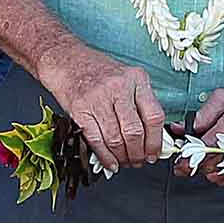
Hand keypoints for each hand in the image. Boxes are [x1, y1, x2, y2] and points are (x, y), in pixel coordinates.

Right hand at [44, 46, 165, 172]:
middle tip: (138, 161)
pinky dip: (105, 157)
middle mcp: (119, 87)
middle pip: (134, 132)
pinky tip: (110, 162)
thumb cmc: (98, 71)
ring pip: (116, 139)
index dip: (156, 141)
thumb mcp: (127, 78)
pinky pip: (96, 140)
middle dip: (138, 154)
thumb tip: (158, 136)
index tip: (154, 153)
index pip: (154, 117)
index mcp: (137, 79)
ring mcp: (98, 98)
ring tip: (125, 162)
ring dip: (122, 157)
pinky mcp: (80, 109)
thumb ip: (142, 103)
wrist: (66, 60)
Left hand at [187, 84, 223, 186]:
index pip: (206, 147)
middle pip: (210, 164)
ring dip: (205, 170)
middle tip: (183, 162)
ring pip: (219, 175)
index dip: (188, 156)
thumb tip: (181, 128)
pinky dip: (218, 175)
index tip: (178, 160)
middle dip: (193, 165)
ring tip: (199, 161)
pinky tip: (214, 164)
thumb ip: (202, 115)